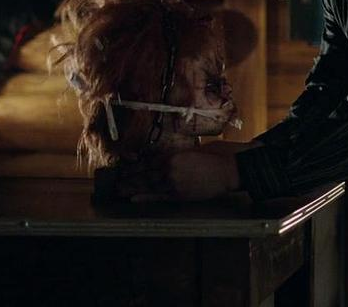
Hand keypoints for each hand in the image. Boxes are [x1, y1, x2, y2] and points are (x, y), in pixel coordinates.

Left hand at [116, 141, 253, 201]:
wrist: (232, 169)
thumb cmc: (218, 155)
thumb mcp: (195, 150)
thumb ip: (178, 155)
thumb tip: (166, 159)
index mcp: (172, 155)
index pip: (147, 160)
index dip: (134, 163)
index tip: (124, 164)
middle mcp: (169, 168)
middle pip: (143, 174)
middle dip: (129, 177)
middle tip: (115, 180)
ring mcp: (173, 183)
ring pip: (148, 185)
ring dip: (132, 187)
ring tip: (119, 190)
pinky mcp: (181, 195)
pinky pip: (159, 197)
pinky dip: (145, 197)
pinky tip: (133, 198)